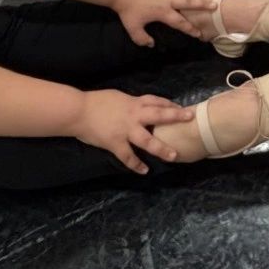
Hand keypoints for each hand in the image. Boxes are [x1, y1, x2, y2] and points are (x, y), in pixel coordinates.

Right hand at [75, 90, 194, 173]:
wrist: (78, 111)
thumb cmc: (96, 102)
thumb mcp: (118, 97)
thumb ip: (131, 103)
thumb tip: (139, 106)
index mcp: (133, 103)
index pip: (156, 101)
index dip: (170, 105)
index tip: (182, 109)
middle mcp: (133, 116)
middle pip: (159, 115)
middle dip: (175, 117)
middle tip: (190, 119)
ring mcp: (125, 130)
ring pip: (147, 140)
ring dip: (161, 148)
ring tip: (173, 156)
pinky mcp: (115, 143)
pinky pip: (128, 156)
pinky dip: (136, 165)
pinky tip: (144, 171)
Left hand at [114, 0, 212, 45]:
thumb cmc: (128, 10)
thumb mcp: (133, 28)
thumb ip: (142, 39)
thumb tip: (152, 45)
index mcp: (163, 12)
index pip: (181, 22)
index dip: (190, 29)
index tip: (199, 34)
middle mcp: (169, 0)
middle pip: (189, 2)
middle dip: (203, 5)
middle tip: (215, 6)